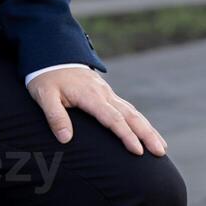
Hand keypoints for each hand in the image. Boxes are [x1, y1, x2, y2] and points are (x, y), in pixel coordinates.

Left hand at [27, 68, 166, 156]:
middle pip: (130, 115)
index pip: (112, 118)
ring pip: (132, 112)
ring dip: (148, 129)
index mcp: (90, 95)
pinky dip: (140, 121)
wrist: (51, 54)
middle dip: (147, 134)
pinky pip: (127, 109)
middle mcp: (103, 93)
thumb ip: (55, 116)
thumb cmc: (46, 77)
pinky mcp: (106, 94)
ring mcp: (107, 93)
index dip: (125, 135)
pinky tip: (146, 131)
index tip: (138, 151)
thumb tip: (65, 139)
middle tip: (160, 152)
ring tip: (161, 147)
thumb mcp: (44, 96)